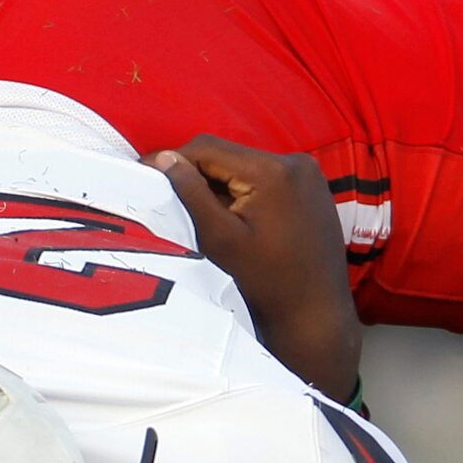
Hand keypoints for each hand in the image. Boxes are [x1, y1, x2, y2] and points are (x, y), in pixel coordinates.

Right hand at [145, 135, 360, 400]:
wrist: (316, 314)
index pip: (208, 148)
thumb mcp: (220, 238)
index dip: (173, 159)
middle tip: (168, 196)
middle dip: (197, 173)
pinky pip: (267, 177)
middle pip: (229, 155)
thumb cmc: (266, 282)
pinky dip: (245, 190)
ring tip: (200, 211)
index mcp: (272, 170)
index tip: (145, 174)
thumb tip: (164, 158)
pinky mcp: (313, 187)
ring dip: (220, 183)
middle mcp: (295, 161)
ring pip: (246, 165)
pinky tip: (233, 217)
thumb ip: (191, 194)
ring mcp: (308, 173)